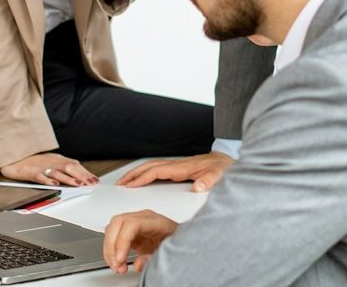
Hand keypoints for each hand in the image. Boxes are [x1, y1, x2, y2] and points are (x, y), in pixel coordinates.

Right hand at [0, 152, 98, 186]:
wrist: (12, 157)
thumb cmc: (31, 161)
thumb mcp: (49, 161)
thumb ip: (62, 167)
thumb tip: (79, 176)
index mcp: (56, 159)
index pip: (74, 164)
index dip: (85, 172)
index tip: (95, 180)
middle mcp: (50, 161)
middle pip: (69, 167)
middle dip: (81, 175)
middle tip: (91, 183)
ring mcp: (41, 166)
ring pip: (57, 172)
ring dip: (69, 178)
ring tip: (78, 184)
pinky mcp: (30, 172)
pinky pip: (40, 176)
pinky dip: (48, 180)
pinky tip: (55, 184)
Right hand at [103, 209, 177, 273]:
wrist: (184, 244)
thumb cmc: (181, 244)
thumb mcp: (171, 252)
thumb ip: (154, 258)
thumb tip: (137, 264)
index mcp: (155, 220)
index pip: (131, 224)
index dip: (122, 241)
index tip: (120, 258)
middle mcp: (143, 218)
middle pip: (117, 223)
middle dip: (112, 245)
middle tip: (116, 264)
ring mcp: (135, 223)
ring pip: (112, 228)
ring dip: (109, 248)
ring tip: (117, 266)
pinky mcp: (131, 232)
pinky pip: (114, 236)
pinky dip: (111, 250)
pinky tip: (117, 261)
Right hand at [116, 151, 232, 191]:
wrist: (225, 159)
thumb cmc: (221, 167)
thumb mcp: (219, 175)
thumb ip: (209, 180)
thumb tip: (199, 186)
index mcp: (181, 168)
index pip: (156, 172)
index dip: (142, 178)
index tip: (131, 185)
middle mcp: (175, 165)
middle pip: (148, 167)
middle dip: (132, 174)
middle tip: (120, 184)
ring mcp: (175, 166)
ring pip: (150, 167)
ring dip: (136, 173)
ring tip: (125, 182)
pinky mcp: (176, 168)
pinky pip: (156, 170)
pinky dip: (145, 173)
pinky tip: (142, 180)